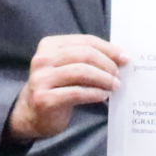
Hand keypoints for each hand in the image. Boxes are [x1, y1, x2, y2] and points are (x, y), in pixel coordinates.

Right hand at [10, 34, 127, 140]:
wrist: (31, 114)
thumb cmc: (56, 88)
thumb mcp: (66, 67)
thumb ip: (86, 59)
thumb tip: (119, 57)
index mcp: (49, 46)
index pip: (85, 41)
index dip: (108, 49)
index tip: (124, 58)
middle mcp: (42, 59)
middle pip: (84, 54)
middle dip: (107, 64)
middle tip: (119, 75)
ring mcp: (42, 79)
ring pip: (81, 72)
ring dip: (103, 79)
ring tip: (114, 86)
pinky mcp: (45, 99)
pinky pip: (77, 93)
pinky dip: (95, 93)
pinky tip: (103, 95)